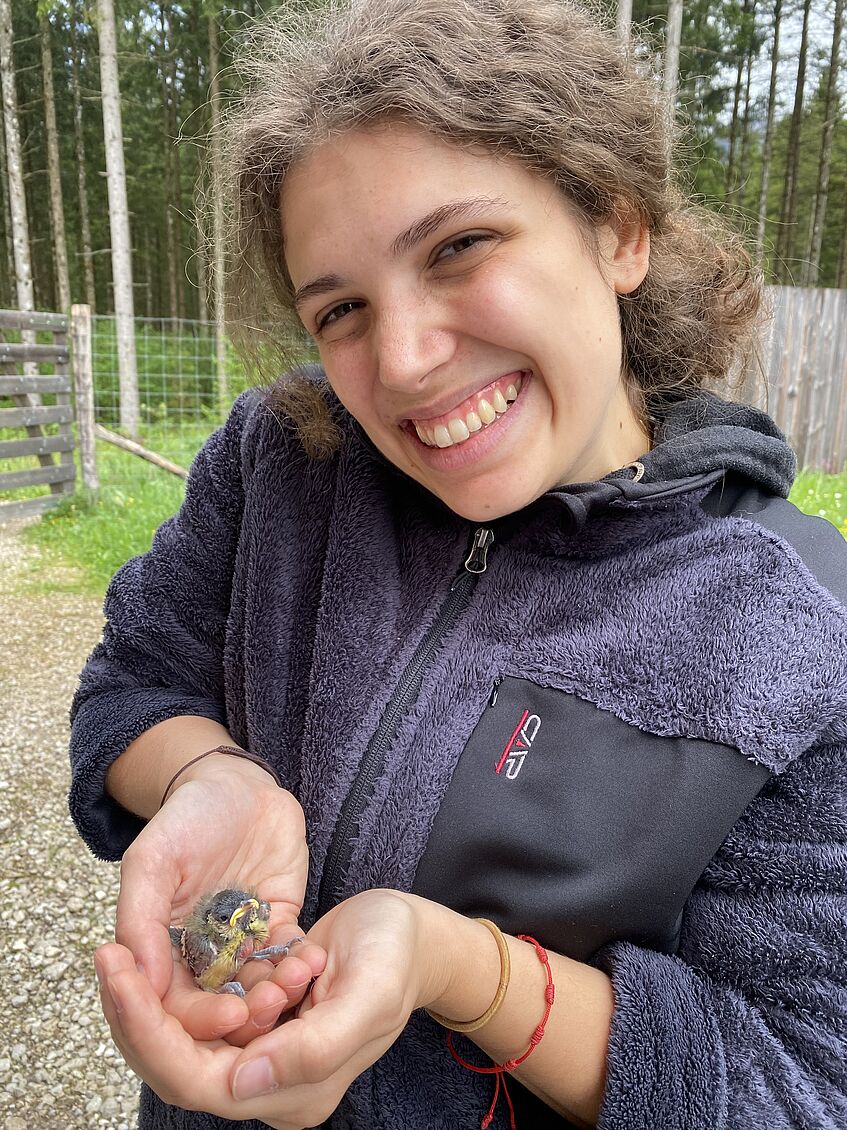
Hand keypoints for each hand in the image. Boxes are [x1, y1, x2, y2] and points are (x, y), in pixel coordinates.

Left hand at [93, 890, 449, 1127]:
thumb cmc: (397, 957)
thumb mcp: (367, 994)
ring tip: (119, 951)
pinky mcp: (258, 1023)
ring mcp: (262, 1055)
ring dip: (150, 998)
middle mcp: (270, 1085)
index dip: (152, 1036)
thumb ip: (312, 1049)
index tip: (121, 978)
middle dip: (135, 1015)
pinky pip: (202, 1013)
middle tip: (106, 955)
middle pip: (178, 1066)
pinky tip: (157, 951)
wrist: (416, 935)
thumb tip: (241, 1085)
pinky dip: (179, 984)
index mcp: (296, 1093)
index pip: (200, 1081)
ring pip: (182, 1040)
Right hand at [113, 756, 324, 1042]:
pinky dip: (300, 963)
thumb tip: (142, 982)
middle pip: (221, 1005)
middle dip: (246, 1013)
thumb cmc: (187, 819)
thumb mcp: (152, 861)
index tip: (227, 1016)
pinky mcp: (278, 924)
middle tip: (269, 1006)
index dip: (199, 1018)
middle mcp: (202, 956)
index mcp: (163, 950)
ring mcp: (242, 942)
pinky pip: (288, 955)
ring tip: (296, 981)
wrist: (236, 785)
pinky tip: (312, 960)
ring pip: (259, 986)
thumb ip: (140, 919)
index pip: (175, 1006)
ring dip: (278, 993)